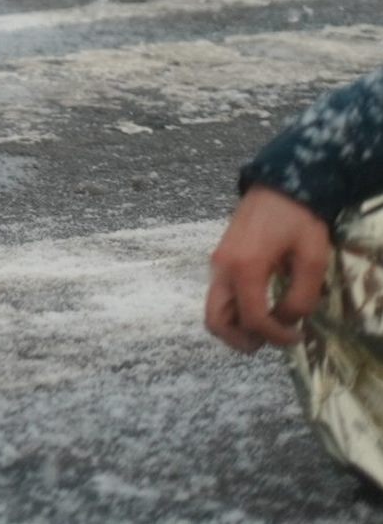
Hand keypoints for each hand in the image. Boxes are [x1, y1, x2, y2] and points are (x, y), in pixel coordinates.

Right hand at [205, 184, 335, 351]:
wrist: (278, 184)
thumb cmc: (298, 219)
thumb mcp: (312, 259)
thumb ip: (301, 296)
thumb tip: (287, 320)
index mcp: (245, 268)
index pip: (253, 319)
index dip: (276, 336)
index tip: (298, 337)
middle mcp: (223, 268)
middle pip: (215, 321)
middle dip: (242, 340)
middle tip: (270, 341)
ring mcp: (218, 263)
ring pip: (214, 310)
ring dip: (237, 327)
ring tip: (267, 327)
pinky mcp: (221, 259)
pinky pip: (221, 295)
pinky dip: (236, 311)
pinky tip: (262, 306)